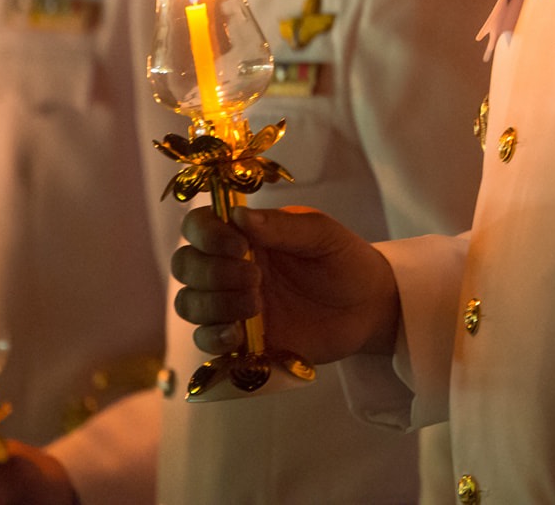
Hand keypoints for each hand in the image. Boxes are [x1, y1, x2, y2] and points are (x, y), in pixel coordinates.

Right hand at [170, 205, 400, 364]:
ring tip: (256, 304)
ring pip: (189, 302)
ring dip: (213, 303)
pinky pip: (204, 340)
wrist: (369, 308)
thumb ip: (283, 226)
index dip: (205, 234)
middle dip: (211, 272)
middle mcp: (231, 267)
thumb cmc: (345, 261)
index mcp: (247, 235)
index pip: (199, 226)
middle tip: (255, 277)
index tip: (238, 245)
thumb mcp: (322, 235)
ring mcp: (233, 304)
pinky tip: (238, 334)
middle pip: (185, 265)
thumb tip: (237, 215)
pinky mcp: (241, 339)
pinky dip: (212, 337)